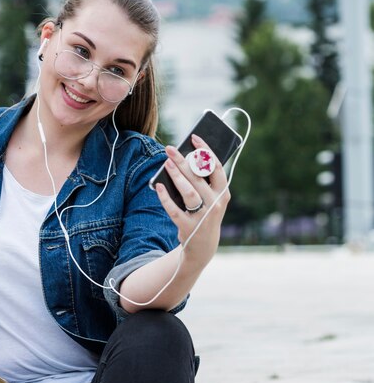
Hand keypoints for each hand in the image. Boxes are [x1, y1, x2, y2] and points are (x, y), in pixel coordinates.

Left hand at [155, 133, 230, 268]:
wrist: (202, 245)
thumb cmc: (204, 213)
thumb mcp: (210, 198)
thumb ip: (203, 181)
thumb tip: (184, 159)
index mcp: (223, 193)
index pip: (216, 167)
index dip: (205, 151)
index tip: (194, 138)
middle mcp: (215, 204)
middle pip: (198, 178)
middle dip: (183, 161)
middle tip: (170, 149)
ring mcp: (202, 217)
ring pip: (188, 193)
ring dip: (176, 177)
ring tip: (166, 164)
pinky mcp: (188, 227)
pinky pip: (175, 210)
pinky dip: (165, 198)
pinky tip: (158, 186)